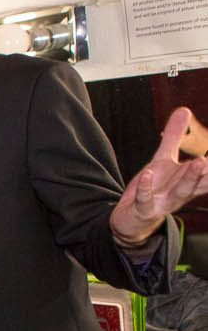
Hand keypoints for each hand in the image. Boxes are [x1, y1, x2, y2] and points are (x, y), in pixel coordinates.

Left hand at [111, 106, 207, 247]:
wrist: (131, 220)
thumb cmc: (152, 189)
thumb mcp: (162, 160)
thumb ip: (174, 137)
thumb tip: (184, 109)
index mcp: (189, 179)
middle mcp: (181, 192)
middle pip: (202, 180)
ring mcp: (164, 203)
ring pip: (181, 192)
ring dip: (191, 178)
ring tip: (200, 161)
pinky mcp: (144, 210)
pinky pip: (146, 200)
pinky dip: (147, 188)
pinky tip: (148, 174)